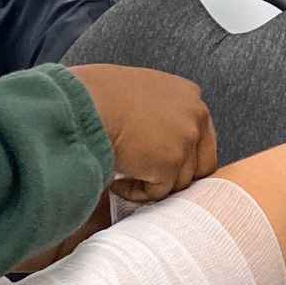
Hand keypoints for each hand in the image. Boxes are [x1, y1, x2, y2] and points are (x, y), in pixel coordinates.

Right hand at [67, 64, 218, 202]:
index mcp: (189, 94)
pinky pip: (157, 193)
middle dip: (175, 176)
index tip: (158, 161)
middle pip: (201, 164)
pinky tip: (117, 182)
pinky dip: (136, 193)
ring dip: (150, 184)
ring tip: (123, 176)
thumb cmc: (97, 95)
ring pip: (178, 182)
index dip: (180, 154)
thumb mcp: (139, 91)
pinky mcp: (170, 164)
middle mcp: (195, 115)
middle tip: (147, 178)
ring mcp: (185, 140)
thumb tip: (156, 137)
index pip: (200, 135)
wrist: (84, 104)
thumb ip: (160, 110)